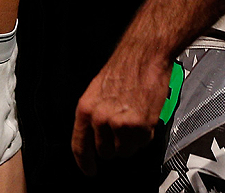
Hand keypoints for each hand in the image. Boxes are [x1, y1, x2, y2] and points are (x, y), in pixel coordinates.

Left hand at [72, 51, 171, 174]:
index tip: (89, 170)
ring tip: (134, 116)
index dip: (84, 162)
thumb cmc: (124, 66)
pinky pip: (141, 144)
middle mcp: (101, 119)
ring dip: (130, 140)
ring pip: (124, 151)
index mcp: (86, 108)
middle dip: (113, 143)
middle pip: (105, 152)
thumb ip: (94, 114)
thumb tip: (94, 135)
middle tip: (122, 125)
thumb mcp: (98, 89)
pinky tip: (144, 115)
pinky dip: (144, 135)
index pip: (79, 146)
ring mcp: (121, 124)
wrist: (145, 54)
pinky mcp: (141, 127)